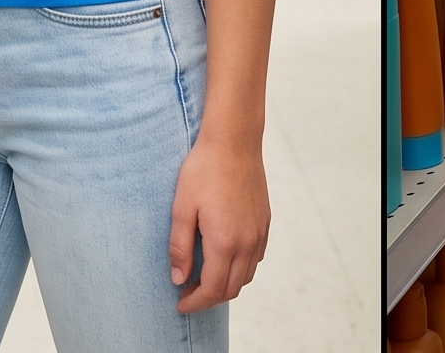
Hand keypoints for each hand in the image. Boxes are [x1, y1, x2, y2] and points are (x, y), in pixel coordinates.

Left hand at [169, 135, 269, 313]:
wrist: (234, 141)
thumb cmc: (203, 171)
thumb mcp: (182, 208)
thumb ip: (180, 247)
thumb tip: (179, 279)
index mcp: (224, 242)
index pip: (212, 289)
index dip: (194, 303)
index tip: (179, 304)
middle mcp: (247, 243)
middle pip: (230, 289)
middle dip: (208, 298)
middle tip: (187, 292)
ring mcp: (259, 233)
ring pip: (245, 276)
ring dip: (224, 284)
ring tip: (202, 277)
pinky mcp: (265, 223)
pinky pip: (255, 258)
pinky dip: (239, 269)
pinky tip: (222, 257)